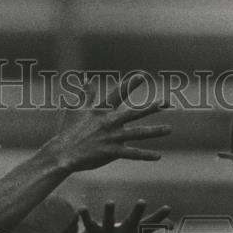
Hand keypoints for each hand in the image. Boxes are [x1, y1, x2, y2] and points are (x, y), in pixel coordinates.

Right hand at [41, 74, 171, 172]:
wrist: (63, 152)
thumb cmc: (68, 130)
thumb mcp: (75, 109)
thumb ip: (85, 94)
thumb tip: (87, 79)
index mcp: (101, 110)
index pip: (117, 94)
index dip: (130, 84)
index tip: (142, 75)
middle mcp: (109, 121)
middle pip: (134, 113)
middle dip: (151, 107)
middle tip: (166, 102)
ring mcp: (111, 137)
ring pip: (138, 133)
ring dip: (155, 131)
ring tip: (169, 129)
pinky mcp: (112, 151)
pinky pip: (132, 154)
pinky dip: (145, 155)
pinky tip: (158, 156)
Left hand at [78, 200, 171, 232]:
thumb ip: (153, 226)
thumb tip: (172, 224)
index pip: (148, 225)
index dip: (159, 218)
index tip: (168, 208)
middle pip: (130, 224)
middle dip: (136, 213)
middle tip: (142, 201)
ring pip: (108, 224)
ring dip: (109, 213)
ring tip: (110, 201)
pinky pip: (88, 225)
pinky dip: (85, 217)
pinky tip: (82, 207)